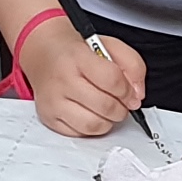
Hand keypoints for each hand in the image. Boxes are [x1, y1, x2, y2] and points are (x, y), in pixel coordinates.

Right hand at [26, 23, 149, 139]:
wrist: (44, 54)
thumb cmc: (76, 52)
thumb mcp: (109, 46)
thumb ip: (132, 65)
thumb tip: (137, 95)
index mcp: (78, 57)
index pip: (112, 80)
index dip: (128, 91)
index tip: (130, 93)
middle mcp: (62, 80)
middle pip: (105, 106)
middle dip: (121, 109)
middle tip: (121, 103)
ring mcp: (53, 101)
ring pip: (93, 125)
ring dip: (108, 121)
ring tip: (107, 110)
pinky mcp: (48, 118)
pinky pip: (79, 134)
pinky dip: (92, 127)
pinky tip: (91, 114)